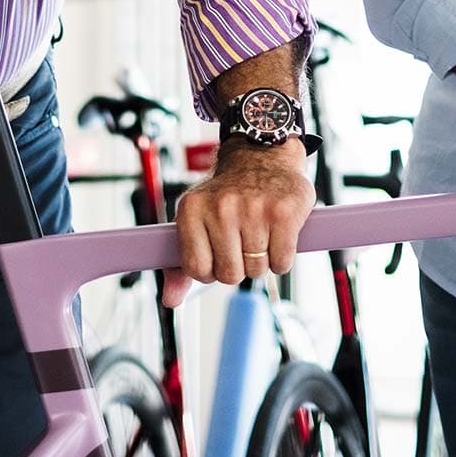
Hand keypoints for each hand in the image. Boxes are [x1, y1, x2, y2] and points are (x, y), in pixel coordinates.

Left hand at [164, 137, 313, 306]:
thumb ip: (181, 263)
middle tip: (243, 241)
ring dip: (262, 260)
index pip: (197, 269)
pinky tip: (277, 234)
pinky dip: (282, 257)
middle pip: (230, 275)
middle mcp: (221, 208)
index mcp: (192, 210)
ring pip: (257, 270)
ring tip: (260, 233)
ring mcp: (254, 209)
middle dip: (239, 266)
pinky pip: (282, 263)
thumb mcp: (195, 221)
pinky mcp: (284, 212)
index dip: (211, 268)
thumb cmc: (226, 196)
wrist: (261, 156)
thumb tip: (171, 300)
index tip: (219, 253)